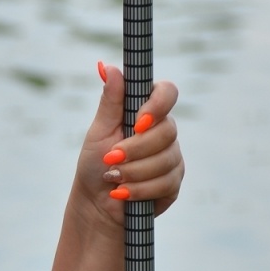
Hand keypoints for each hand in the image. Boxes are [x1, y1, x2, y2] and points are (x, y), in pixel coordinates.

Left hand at [77, 62, 183, 227]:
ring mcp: (172, 156)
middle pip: (167, 131)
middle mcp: (164, 131)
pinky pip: (166, 182)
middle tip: (110, 159)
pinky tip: (123, 192)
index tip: (138, 122)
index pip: (167, 92)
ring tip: (113, 177)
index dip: (157, 105)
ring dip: (133, 171)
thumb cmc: (95, 164)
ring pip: (166, 159)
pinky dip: (140, 189)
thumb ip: (110, 101)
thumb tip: (109, 67)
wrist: (96, 203)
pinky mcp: (174, 182)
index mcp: (146, 112)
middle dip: (135, 149)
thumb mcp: (99, 131)